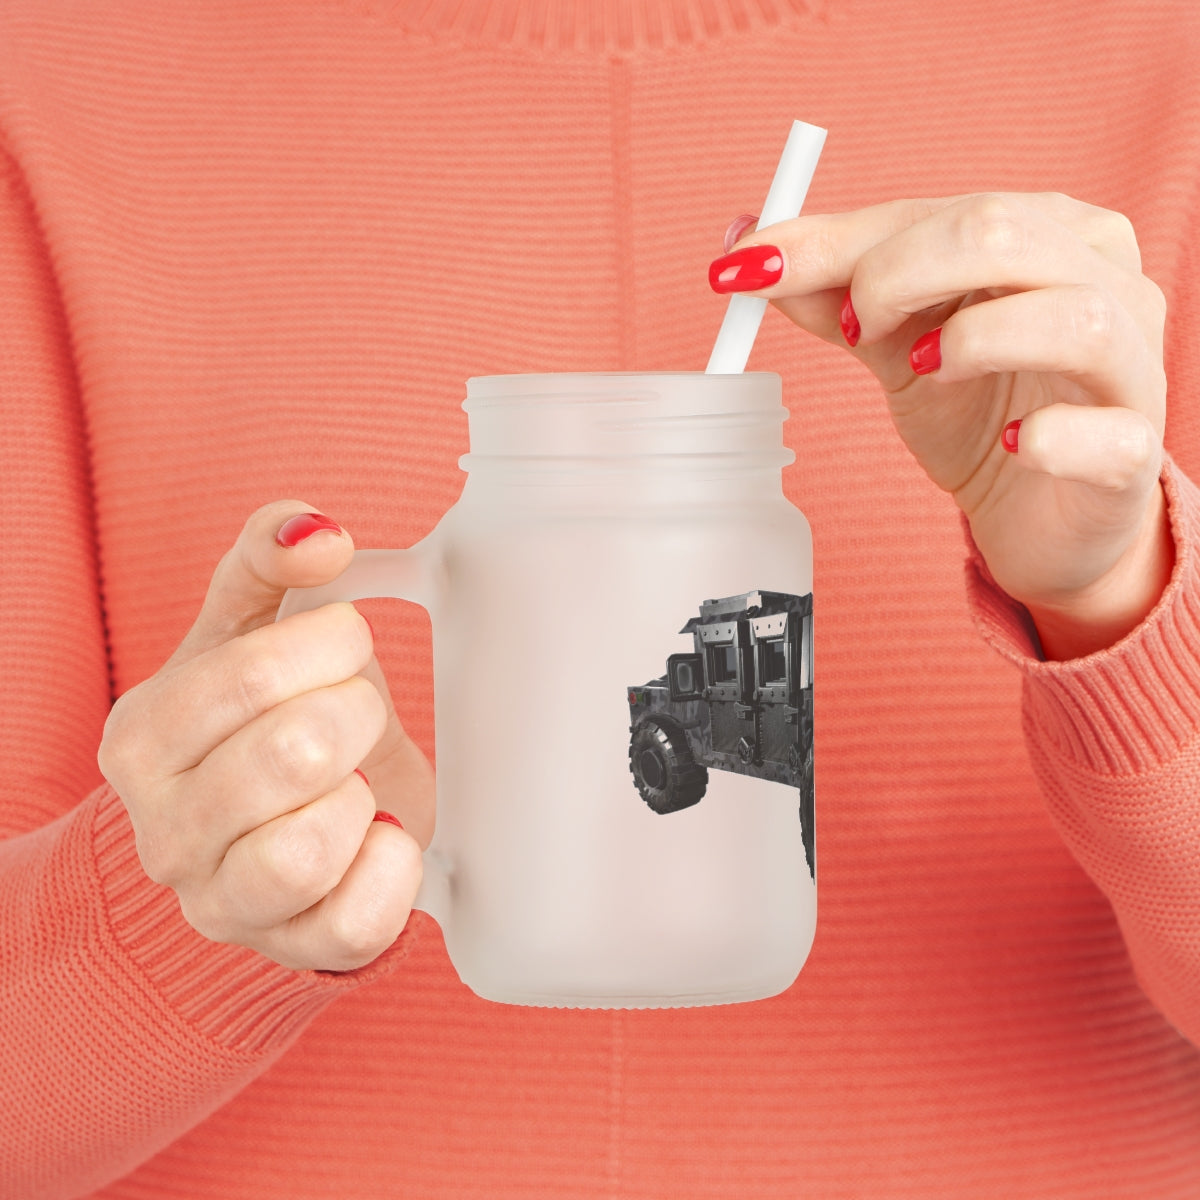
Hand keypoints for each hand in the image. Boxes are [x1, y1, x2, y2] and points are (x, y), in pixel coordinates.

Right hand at [98, 501, 433, 971]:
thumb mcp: (249, 627)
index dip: (331, 645)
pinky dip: (393, 867)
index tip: (345, 644)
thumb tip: (317, 532)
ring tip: (356, 780)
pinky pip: (356, 922)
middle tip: (356, 713)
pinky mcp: (292, 949)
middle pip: (294, 754)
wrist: (270, 824)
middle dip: (356, 714)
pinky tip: (381, 833)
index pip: (252, 674)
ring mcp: (222, 902)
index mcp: (142, 738)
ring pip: (309, 849)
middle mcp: (164, 831)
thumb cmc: (261, 717)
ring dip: (362, 796)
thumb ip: (268, 558)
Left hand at [712, 193, 1172, 658]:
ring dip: (973, 340)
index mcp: (1047, 234)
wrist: (1039, 515)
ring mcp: (1131, 366)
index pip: (938, 211)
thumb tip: (748, 249)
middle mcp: (1105, 281)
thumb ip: (834, 295)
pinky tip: (1013, 446)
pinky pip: (1107, 434)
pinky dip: (1050, 437)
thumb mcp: (896, 345)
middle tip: (852, 329)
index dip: (838, 240)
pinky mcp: (1134, 455)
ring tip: (921, 371)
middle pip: (1003, 234)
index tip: (750, 268)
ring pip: (1074, 317)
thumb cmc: (978, 412)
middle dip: (897, 274)